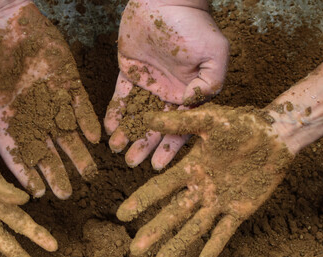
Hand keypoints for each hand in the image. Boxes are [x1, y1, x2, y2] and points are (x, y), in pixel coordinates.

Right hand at [0, 1, 100, 198]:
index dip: (26, 173)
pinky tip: (95, 138)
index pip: (16, 153)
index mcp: (4, 119)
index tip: (36, 194)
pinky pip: (80, 106)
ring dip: (78, 154)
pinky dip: (87, 122)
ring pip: (67, 134)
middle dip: (56, 173)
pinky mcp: (67, 82)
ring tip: (90, 174)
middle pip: (45, 151)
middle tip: (68, 194)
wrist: (1, 14)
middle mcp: (30, 115)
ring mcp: (50, 100)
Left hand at [105, 0, 228, 168]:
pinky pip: (121, 97)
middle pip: (156, 126)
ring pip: (137, 115)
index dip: (170, 147)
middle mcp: (170, 92)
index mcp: (191, 92)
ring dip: (128, 134)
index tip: (159, 165)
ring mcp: (150, 83)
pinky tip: (107, 130)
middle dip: (144, 146)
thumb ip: (211, 81)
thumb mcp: (215, 52)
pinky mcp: (130, 71)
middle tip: (131, 163)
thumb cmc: (195, 24)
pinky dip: (114, 113)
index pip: (181, 126)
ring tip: (117, 150)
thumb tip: (195, 107)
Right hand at [117, 104, 291, 256]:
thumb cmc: (244, 124)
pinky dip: (214, 246)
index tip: (122, 215)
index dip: (141, 201)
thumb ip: (180, 123)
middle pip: (173, 214)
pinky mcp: (240, 210)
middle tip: (135, 251)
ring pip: (194, 228)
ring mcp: (220, 202)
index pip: (160, 189)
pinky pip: (224, 232)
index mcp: (191, 168)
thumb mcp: (211, 121)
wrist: (277, 135)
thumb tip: (146, 118)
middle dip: (154, 232)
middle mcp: (201, 189)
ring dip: (177, 245)